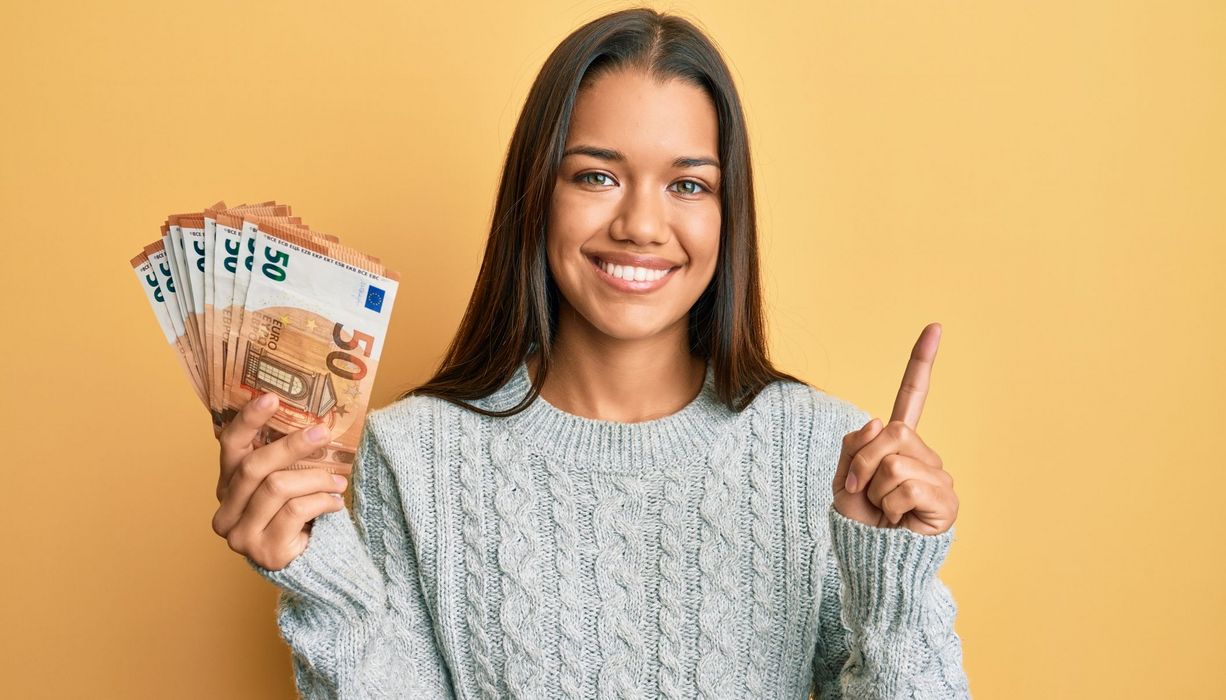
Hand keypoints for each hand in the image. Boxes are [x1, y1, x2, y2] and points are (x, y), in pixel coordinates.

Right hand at [211, 392, 347, 569]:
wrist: (312, 563)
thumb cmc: (298, 514)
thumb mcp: (287, 482)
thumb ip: (284, 460)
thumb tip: (311, 418)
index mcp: (227, 487)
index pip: (230, 446)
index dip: (248, 420)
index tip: (271, 397)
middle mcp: (226, 512)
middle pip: (255, 466)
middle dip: (292, 446)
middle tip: (322, 433)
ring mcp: (241, 535)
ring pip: (278, 487)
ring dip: (316, 479)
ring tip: (339, 482)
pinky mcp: (265, 552)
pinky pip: (296, 511)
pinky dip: (322, 501)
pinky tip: (336, 503)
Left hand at [832, 323, 958, 534]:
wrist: (870, 562)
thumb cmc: (859, 523)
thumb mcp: (843, 479)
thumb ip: (854, 446)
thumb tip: (880, 421)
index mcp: (900, 444)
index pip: (913, 396)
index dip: (922, 363)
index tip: (934, 326)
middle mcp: (924, 456)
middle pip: (892, 432)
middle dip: (864, 462)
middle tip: (861, 491)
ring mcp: (938, 477)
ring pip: (895, 462)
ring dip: (874, 489)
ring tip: (882, 511)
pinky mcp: (946, 501)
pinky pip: (905, 486)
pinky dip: (889, 505)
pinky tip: (898, 520)